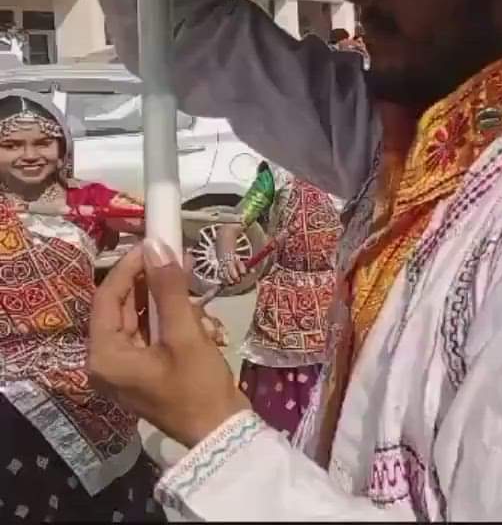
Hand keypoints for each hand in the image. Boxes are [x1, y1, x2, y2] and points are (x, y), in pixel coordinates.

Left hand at [88, 240, 248, 448]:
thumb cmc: (199, 387)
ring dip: (172, 307)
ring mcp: (125, 369)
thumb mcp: (186, 335)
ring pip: (142, 319)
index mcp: (105, 355)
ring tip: (201, 309)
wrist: (221, 432)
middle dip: (156, 288)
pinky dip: (176, 325)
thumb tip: (157, 246)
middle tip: (182, 267)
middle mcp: (106, 362)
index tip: (155, 243)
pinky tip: (204, 327)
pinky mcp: (144, 372)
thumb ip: (169, 290)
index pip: (107, 297)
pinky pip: (153, 336)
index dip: (130, 267)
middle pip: (123, 308)